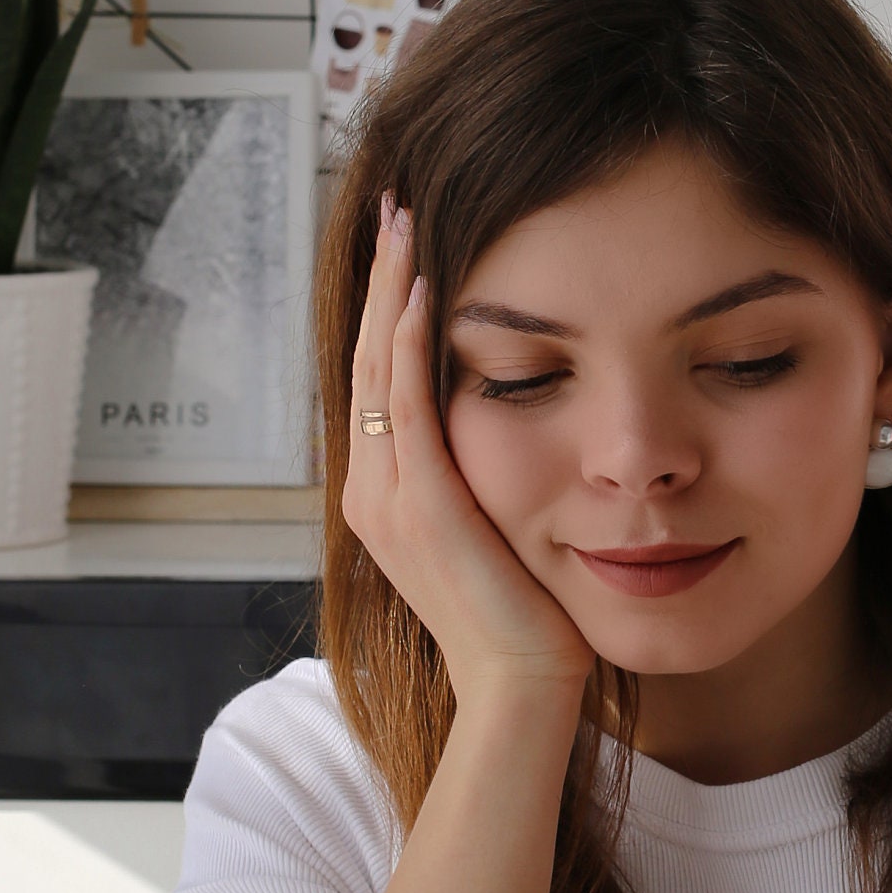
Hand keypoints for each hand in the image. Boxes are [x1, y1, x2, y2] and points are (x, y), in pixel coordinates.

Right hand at [343, 196, 592, 694]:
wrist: (521, 684)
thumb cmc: (525, 614)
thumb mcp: (494, 528)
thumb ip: (481, 476)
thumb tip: (510, 425)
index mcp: (383, 495)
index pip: (377, 381)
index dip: (387, 309)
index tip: (404, 247)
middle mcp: (371, 491)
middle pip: (366, 359)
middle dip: (382, 280)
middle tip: (394, 209)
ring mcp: (388, 497)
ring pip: (378, 368)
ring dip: (391, 291)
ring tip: (403, 225)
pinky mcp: (423, 504)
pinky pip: (406, 405)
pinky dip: (410, 344)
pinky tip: (424, 289)